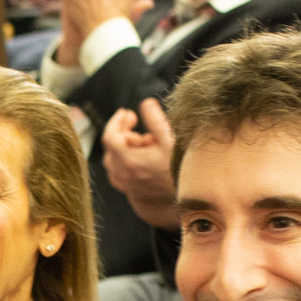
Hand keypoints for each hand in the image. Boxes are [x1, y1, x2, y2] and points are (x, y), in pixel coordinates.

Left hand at [100, 99, 180, 227]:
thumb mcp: (171, 139)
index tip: (128, 113)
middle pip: (110, 147)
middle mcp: (123, 175)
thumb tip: (145, 103)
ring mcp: (125, 185)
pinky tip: (142, 157)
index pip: (109, 137)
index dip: (116, 121)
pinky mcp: (130, 191)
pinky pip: (117, 172)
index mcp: (129, 161)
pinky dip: (124, 160)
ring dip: (124, 147)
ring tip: (146, 144)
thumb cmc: (182, 168)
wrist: (191, 196)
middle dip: (123, 133)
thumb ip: (155, 119)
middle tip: (140, 127)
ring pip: (112, 161)